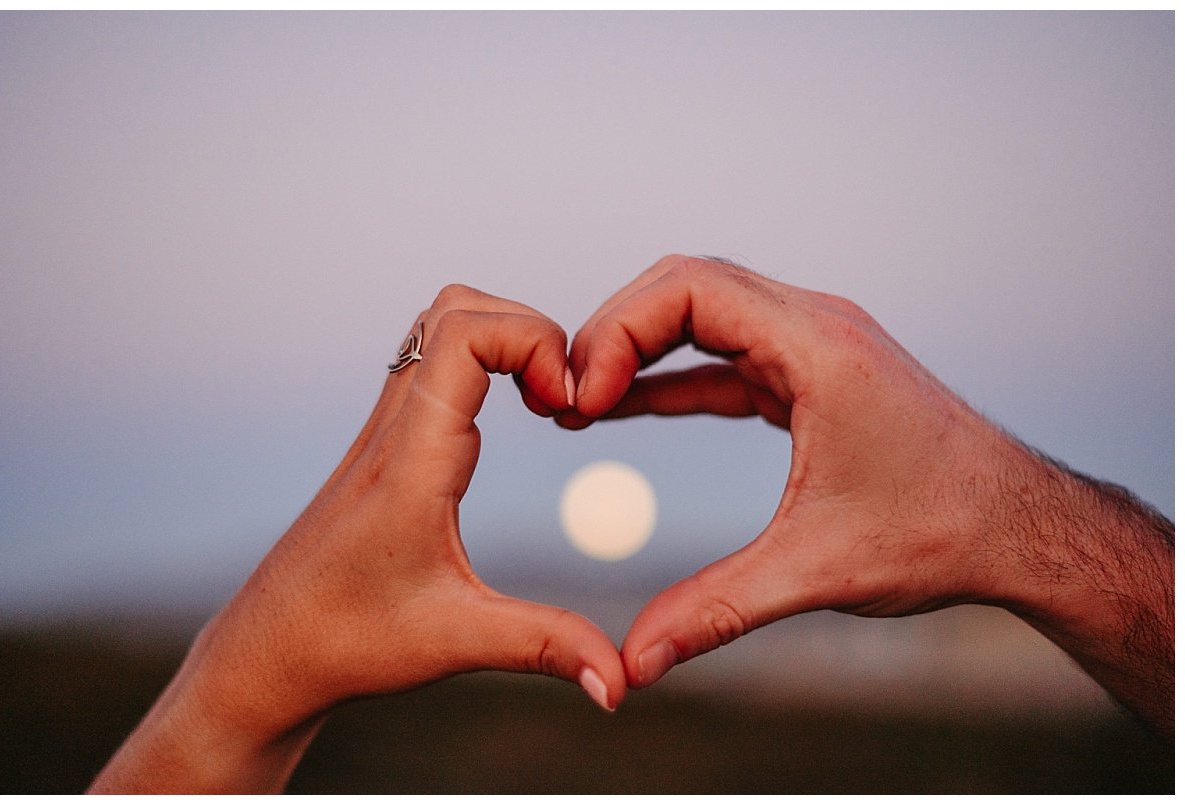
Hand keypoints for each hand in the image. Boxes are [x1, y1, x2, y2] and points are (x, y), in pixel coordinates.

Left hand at [90, 285, 623, 792]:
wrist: (269, 650)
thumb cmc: (347, 642)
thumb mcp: (457, 641)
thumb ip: (547, 646)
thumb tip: (621, 683)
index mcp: (411, 460)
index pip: (464, 333)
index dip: (533, 340)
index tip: (568, 403)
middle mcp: (394, 429)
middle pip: (456, 308)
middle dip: (530, 331)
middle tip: (565, 399)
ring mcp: (385, 429)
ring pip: (440, 325)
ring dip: (505, 339)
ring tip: (545, 402)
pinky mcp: (387, 442)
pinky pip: (434, 362)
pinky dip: (485, 361)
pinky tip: (512, 416)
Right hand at [560, 256, 1172, 739]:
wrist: (1020, 528)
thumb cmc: (939, 535)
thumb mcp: (816, 570)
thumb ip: (715, 610)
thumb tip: (633, 663)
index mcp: (819, 348)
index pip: (690, 288)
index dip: (618, 331)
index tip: (583, 399)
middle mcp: (816, 326)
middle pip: (687, 285)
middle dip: (616, 333)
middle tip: (567, 399)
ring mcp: (816, 345)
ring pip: (704, 313)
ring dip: (640, 349)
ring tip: (581, 403)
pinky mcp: (813, 375)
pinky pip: (725, 357)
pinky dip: (672, 376)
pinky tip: (627, 408)